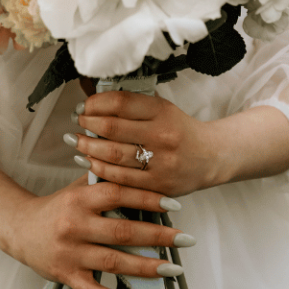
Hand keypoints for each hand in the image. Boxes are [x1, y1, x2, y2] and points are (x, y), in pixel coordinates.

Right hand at [13, 176, 191, 288]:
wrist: (20, 229)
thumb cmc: (57, 206)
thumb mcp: (76, 188)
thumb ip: (104, 181)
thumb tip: (140, 171)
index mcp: (80, 199)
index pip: (118, 195)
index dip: (147, 198)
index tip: (174, 204)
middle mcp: (75, 225)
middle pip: (122, 231)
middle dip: (158, 236)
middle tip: (186, 238)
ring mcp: (70, 253)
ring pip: (114, 262)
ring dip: (146, 267)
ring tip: (172, 268)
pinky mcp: (66, 276)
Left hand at [71, 89, 221, 198]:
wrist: (211, 157)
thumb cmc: (181, 130)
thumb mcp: (163, 109)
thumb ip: (134, 107)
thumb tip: (96, 104)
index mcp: (162, 112)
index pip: (120, 103)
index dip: (95, 103)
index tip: (84, 105)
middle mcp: (162, 136)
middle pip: (111, 128)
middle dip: (87, 124)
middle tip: (76, 122)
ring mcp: (160, 163)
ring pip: (112, 155)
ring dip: (88, 147)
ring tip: (76, 141)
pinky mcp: (157, 186)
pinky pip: (120, 178)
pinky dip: (99, 169)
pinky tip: (90, 161)